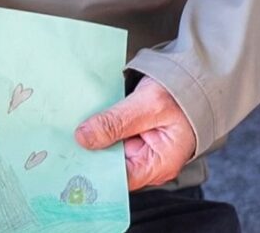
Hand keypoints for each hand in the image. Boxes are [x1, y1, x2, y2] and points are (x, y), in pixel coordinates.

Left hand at [74, 77, 195, 189]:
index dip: (96, 169)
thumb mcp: (148, 105)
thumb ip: (117, 122)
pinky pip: (110, 135)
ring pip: (107, 148)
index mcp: (158, 165)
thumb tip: (84, 138)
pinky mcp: (132, 134)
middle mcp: (147, 162)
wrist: (192, 80)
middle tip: (67, 137)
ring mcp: (140, 148)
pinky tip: (84, 118)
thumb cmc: (181, 96)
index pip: (119, 179)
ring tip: (72, 125)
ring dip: (92, 137)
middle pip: (110, 165)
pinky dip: (98, 127)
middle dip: (90, 151)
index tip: (73, 156)